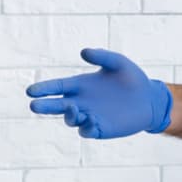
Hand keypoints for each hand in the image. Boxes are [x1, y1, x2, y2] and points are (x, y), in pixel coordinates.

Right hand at [26, 48, 171, 138]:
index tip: (31, 90)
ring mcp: (90, 116)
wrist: (149, 98)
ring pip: (71, 119)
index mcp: (81, 85)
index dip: (44, 89)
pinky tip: (91, 120)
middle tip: (34, 105)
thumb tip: (83, 52)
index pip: (57, 87)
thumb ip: (101, 56)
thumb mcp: (118, 63)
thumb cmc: (132, 78)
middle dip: (45, 106)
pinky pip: (88, 130)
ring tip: (75, 109)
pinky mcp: (101, 128)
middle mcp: (81, 102)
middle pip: (58, 105)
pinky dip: (86, 126)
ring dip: (70, 115)